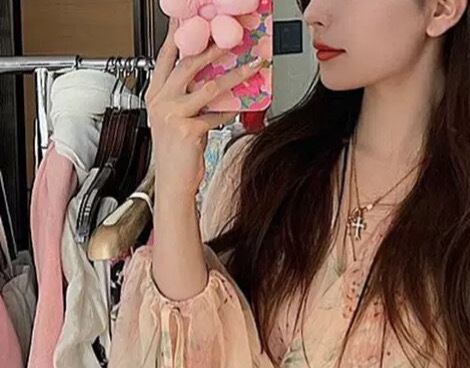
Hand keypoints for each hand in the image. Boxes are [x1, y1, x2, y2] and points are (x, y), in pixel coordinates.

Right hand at [145, 18, 266, 198]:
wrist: (172, 183)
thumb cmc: (176, 155)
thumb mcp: (174, 121)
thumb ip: (186, 100)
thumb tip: (211, 83)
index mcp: (155, 95)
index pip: (166, 58)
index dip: (178, 37)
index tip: (188, 19)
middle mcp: (161, 101)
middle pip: (189, 65)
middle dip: (213, 48)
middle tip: (232, 37)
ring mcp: (173, 115)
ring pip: (208, 87)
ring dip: (234, 75)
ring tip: (251, 66)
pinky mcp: (188, 129)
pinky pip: (216, 115)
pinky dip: (230, 111)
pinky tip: (241, 106)